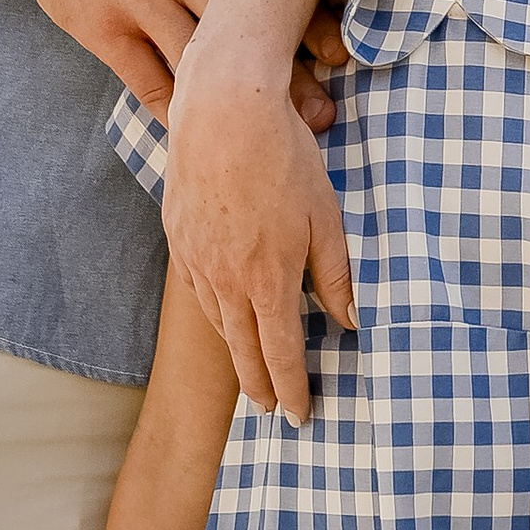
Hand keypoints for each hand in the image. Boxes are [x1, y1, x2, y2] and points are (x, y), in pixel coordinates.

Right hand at [162, 26, 356, 424]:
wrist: (223, 113)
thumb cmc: (285, 159)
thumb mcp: (327, 216)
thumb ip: (336, 273)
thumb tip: (350, 319)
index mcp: (269, 280)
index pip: (282, 354)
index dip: (292, 389)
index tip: (301, 416)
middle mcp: (227, 281)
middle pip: (244, 351)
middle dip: (261, 387)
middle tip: (273, 411)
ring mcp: (197, 261)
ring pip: (217, 324)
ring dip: (236, 355)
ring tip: (251, 375)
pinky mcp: (179, 239)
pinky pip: (198, 291)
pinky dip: (214, 314)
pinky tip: (224, 318)